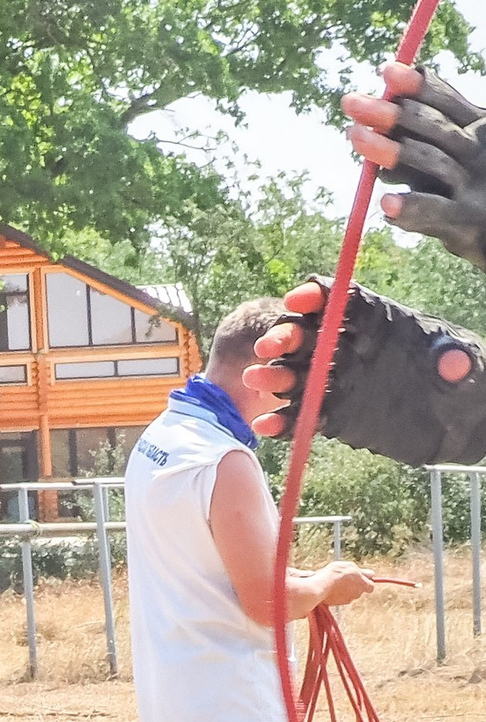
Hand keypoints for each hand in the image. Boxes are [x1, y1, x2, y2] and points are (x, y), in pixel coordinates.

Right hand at [245, 278, 474, 438]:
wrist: (458, 423)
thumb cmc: (462, 380)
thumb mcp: (464, 361)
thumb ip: (454, 357)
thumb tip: (450, 362)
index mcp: (375, 324)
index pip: (339, 301)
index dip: (317, 296)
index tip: (299, 299)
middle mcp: (349, 349)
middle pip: (307, 336)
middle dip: (284, 337)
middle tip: (268, 347)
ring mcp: (338, 382)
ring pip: (297, 376)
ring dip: (274, 377)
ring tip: (258, 381)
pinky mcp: (335, 415)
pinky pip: (303, 416)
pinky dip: (282, 421)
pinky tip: (267, 425)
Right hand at [316, 562, 381, 608]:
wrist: (321, 585)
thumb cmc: (336, 573)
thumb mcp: (351, 566)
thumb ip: (362, 571)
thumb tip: (370, 574)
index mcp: (363, 585)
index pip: (371, 586)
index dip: (366, 581)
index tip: (361, 577)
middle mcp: (357, 594)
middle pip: (359, 590)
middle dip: (354, 585)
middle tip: (345, 577)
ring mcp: (347, 600)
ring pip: (348, 594)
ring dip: (344, 589)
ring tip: (335, 581)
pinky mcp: (337, 603)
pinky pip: (339, 598)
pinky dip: (336, 593)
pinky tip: (330, 587)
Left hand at [344, 59, 485, 268]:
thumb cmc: (471, 194)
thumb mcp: (449, 159)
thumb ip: (421, 137)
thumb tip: (377, 110)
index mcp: (477, 131)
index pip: (446, 103)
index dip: (418, 87)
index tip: (387, 71)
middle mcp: (477, 154)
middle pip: (435, 128)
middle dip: (393, 114)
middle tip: (351, 102)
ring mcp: (474, 188)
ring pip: (432, 163)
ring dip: (392, 150)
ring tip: (355, 136)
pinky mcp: (468, 224)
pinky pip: (438, 213)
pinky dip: (414, 208)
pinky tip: (387, 204)